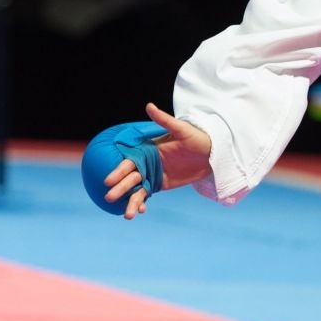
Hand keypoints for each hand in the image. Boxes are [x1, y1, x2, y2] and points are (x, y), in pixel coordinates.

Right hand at [104, 102, 213, 219]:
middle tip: (109, 197)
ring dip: (131, 200)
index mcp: (149, 149)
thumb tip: (149, 105)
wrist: (211, 152)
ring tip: (127, 215)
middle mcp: (148, 162)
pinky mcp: (161, 184)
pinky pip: (147, 194)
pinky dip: (141, 202)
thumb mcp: (181, 129)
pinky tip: (139, 212)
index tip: (109, 179)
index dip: (120, 170)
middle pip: (130, 177)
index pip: (131, 161)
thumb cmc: (196, 137)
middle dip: (120, 187)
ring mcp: (153, 174)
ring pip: (137, 189)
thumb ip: (164, 120)